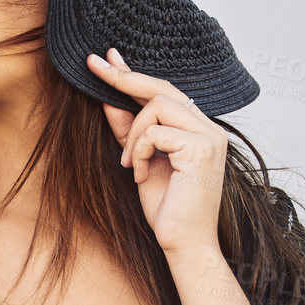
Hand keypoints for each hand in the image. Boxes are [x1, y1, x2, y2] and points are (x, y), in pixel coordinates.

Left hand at [86, 47, 229, 256]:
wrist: (185, 245)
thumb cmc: (167, 210)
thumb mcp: (140, 163)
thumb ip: (128, 131)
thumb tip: (108, 99)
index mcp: (199, 130)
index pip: (165, 91)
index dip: (134, 74)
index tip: (108, 59)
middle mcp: (210, 128)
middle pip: (163, 87)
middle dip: (123, 77)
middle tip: (94, 66)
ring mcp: (210, 137)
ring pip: (158, 105)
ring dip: (133, 133)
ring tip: (130, 165)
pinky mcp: (202, 149)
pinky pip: (156, 132)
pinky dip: (138, 151)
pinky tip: (140, 176)